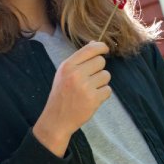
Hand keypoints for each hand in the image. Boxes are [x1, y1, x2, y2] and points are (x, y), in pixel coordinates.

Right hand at [33, 41, 111, 156]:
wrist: (56, 119)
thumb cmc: (60, 95)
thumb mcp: (63, 74)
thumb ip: (79, 59)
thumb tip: (95, 43)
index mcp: (67, 66)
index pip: (90, 49)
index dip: (101, 47)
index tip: (105, 49)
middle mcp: (76, 74)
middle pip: (101, 61)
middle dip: (98, 69)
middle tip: (89, 79)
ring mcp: (85, 87)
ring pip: (106, 75)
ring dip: (101, 83)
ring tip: (88, 90)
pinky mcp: (94, 99)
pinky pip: (108, 90)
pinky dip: (102, 94)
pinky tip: (91, 99)